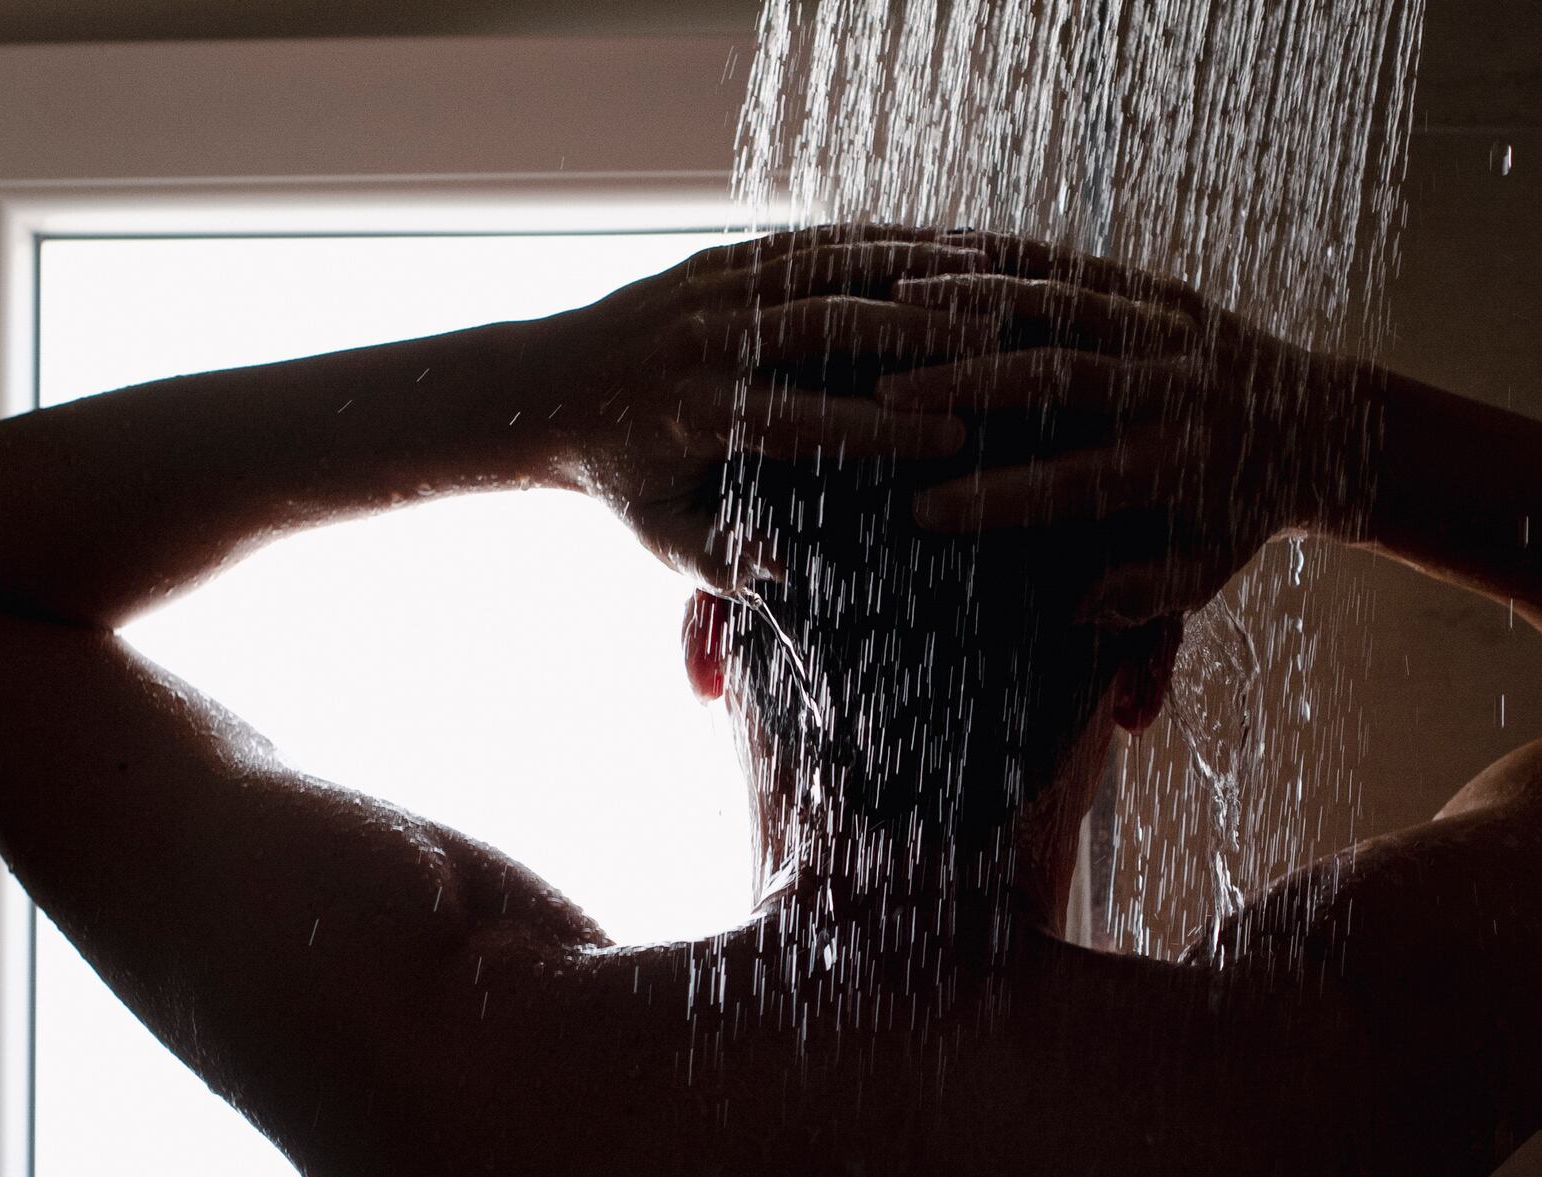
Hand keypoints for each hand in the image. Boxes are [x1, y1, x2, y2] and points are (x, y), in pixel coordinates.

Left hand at [553, 225, 1005, 590]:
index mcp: (697, 412)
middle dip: (916, 336)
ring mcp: (715, 288)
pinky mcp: (724, 257)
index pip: (805, 419)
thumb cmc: (619, 478)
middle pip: (827, 326)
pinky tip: (945, 247)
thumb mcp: (658, 535)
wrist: (546, 389)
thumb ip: (719, 559)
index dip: (882, 429)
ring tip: (993, 283)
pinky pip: (813, 242)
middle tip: (996, 347)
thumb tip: (786, 568)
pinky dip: (883, 243)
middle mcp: (708, 340)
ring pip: (828, 267)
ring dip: (914, 272)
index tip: (954, 439)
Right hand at [874, 262, 1337, 625]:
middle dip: (968, 383)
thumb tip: (1070, 609)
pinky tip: (944, 253)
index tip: (922, 511)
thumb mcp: (1204, 572)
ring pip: (1065, 304)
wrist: (1325, 428)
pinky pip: (1080, 266)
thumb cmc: (1241, 517)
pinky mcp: (1166, 290)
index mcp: (1179, 466)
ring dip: (976, 302)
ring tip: (896, 306)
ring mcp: (1172, 328)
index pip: (1074, 482)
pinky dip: (1011, 258)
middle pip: (1060, 378)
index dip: (998, 497)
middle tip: (886, 396)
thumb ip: (1142, 595)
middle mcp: (1175, 389)